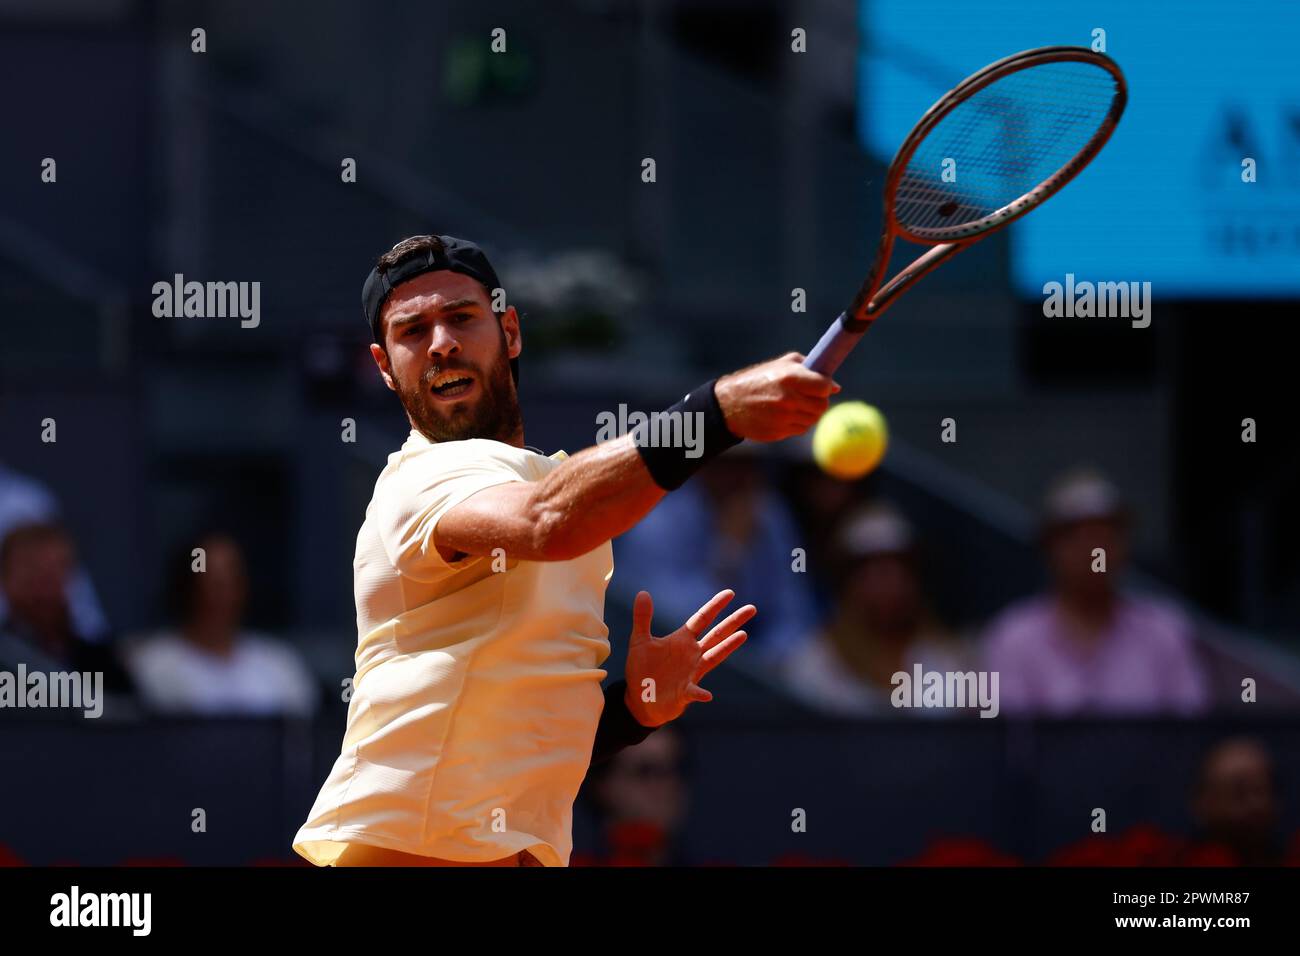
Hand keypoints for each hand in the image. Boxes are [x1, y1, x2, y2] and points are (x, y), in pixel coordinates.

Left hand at [623, 589, 755, 727]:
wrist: (640, 698)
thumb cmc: (642, 669)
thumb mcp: (639, 641)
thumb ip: (642, 618)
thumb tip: (643, 592)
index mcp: (682, 640)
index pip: (702, 618)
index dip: (715, 606)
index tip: (730, 593)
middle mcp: (692, 654)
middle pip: (717, 634)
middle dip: (733, 621)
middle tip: (752, 608)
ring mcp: (692, 673)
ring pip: (714, 657)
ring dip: (727, 646)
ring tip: (743, 635)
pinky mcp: (685, 693)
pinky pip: (694, 692)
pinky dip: (700, 693)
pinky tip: (707, 695)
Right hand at [714, 352, 839, 441]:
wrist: (729, 403)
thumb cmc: (758, 379)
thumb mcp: (780, 365)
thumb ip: (808, 369)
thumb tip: (835, 386)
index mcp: (790, 378)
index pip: (824, 386)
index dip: (825, 386)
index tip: (821, 385)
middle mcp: (788, 399)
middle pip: (822, 406)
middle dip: (819, 401)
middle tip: (811, 396)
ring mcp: (783, 418)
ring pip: (813, 419)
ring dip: (809, 413)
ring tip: (796, 405)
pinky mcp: (779, 432)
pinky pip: (800, 429)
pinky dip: (798, 423)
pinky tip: (786, 414)